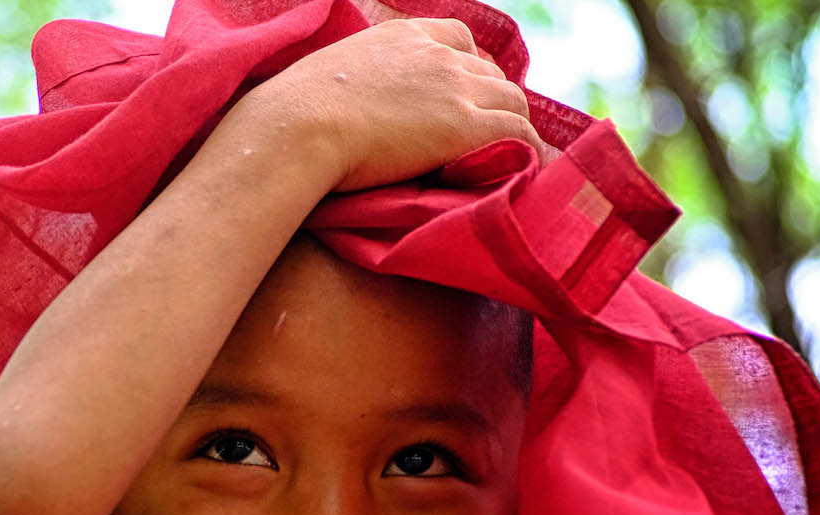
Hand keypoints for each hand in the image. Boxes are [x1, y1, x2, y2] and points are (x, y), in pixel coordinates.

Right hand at [235, 17, 545, 192]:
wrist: (296, 127)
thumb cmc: (292, 115)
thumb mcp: (326, 80)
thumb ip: (354, 85)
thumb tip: (346, 113)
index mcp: (403, 36)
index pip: (458, 39)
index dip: (467, 68)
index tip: (460, 96)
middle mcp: (436, 55)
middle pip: (490, 74)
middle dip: (491, 104)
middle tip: (483, 140)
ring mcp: (454, 88)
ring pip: (513, 102)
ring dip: (511, 129)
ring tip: (502, 160)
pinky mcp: (465, 126)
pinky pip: (520, 135)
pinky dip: (527, 152)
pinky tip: (520, 172)